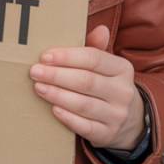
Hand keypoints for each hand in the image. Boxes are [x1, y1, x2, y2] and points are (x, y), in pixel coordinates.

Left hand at [29, 25, 144, 149]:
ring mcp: (117, 115)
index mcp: (122, 69)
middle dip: (57, 76)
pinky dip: (68, 118)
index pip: (94, 59)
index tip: (44, 56)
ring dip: (58, 95)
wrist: (129, 121)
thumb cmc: (106, 84)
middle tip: (35, 72)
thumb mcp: (106, 66)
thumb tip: (100, 29)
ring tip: (38, 87)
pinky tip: (53, 109)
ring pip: (84, 104)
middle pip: (86, 81)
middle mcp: (123, 92)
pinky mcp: (108, 134)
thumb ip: (96, 48)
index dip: (67, 57)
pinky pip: (86, 127)